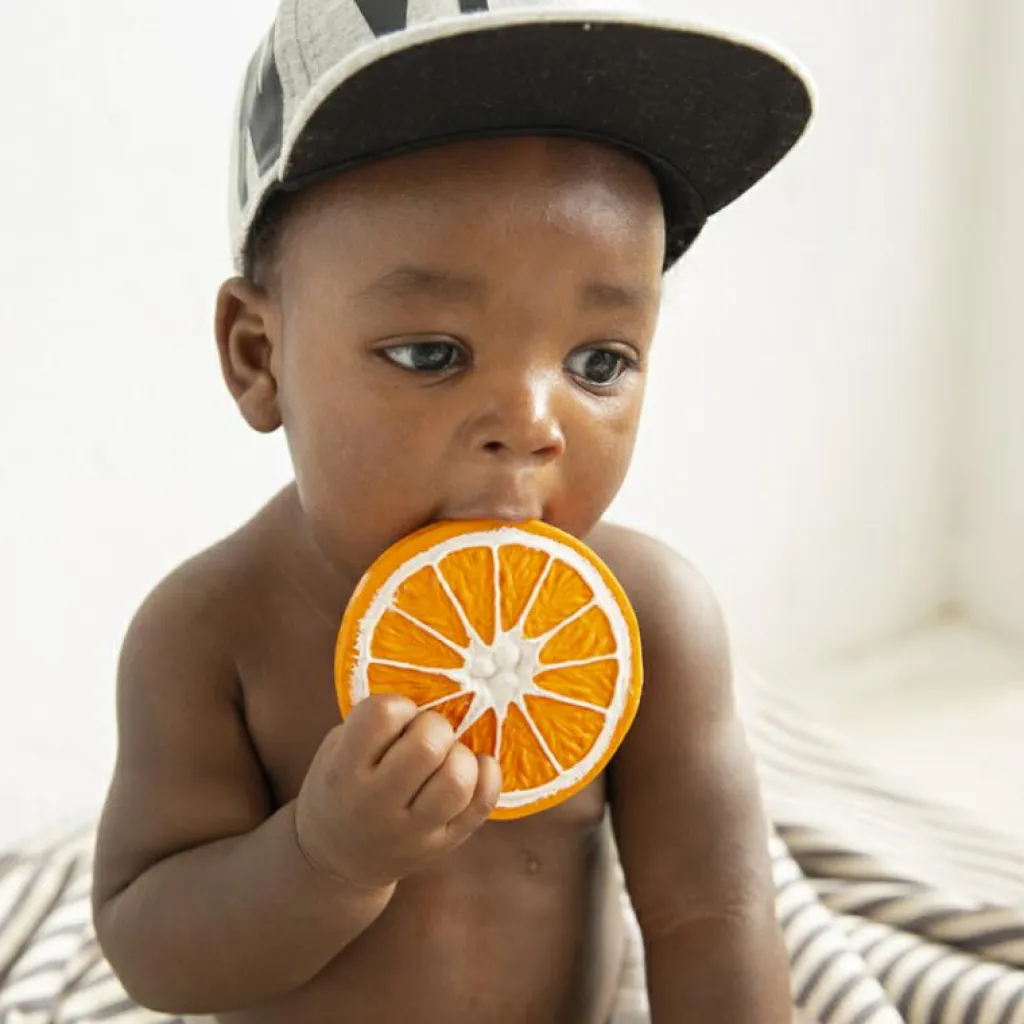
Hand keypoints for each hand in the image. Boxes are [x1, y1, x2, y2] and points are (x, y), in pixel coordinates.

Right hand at [295, 695, 501, 889]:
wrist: (337, 857)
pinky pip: (481, 805)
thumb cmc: (342, 785)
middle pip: (427, 746)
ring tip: (447, 757)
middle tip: (426, 734)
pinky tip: (475, 767)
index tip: (399, 717)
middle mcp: (375, 804)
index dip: (399, 705)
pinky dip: (488, 777)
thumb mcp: (337, 749)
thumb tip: (434, 690)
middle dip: (435, 726)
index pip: (382, 714)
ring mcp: (412, 831)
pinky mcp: (442, 844)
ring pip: (457, 781)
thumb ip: (373, 723)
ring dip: (461, 756)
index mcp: (343, 770)